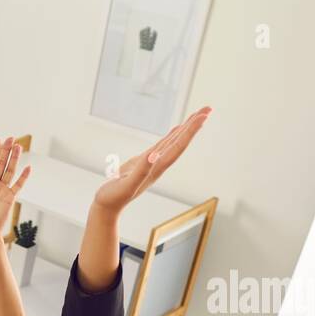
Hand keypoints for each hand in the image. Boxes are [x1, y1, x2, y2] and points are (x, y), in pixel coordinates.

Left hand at [0, 137, 30, 240]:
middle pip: (1, 164)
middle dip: (5, 151)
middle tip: (10, 138)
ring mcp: (2, 190)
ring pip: (10, 171)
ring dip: (14, 159)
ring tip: (18, 146)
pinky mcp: (10, 198)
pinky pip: (18, 185)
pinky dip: (23, 177)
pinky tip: (28, 168)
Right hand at [93, 106, 210, 215]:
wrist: (106, 208)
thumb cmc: (114, 198)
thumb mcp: (127, 185)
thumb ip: (141, 171)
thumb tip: (154, 155)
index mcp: (157, 168)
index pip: (178, 146)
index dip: (191, 130)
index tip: (204, 115)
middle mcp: (158, 164)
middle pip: (180, 142)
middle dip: (194, 125)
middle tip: (208, 108)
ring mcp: (151, 163)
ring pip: (172, 142)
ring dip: (185, 129)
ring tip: (197, 115)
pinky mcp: (143, 163)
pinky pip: (161, 146)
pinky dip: (171, 136)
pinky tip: (176, 131)